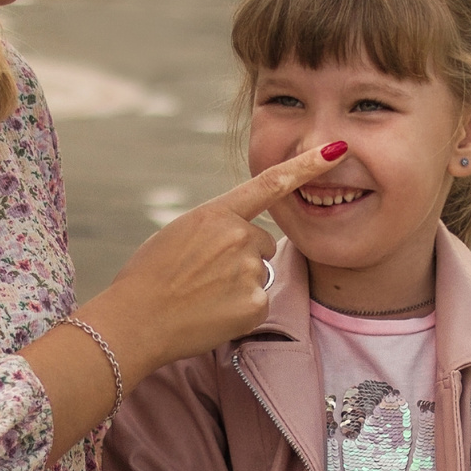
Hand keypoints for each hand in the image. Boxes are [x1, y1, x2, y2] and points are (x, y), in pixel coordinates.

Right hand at [78, 142, 347, 384]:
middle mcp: (238, 236)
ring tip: (202, 295)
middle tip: (203, 275)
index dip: (307, 165)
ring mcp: (248, 270)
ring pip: (258, 272)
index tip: (336, 149)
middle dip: (241, 256)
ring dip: (239, 284)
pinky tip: (212, 313)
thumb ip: (216, 227)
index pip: (270, 183)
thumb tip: (243, 237)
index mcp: (216, 213)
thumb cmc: (147, 277)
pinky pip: (258, 302)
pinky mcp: (255, 303)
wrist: (134, 320)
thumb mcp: (178, 233)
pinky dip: (240, 311)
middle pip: (261, 242)